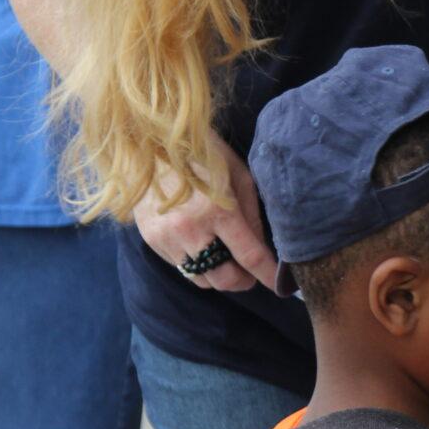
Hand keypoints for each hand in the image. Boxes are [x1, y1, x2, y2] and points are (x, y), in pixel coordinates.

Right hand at [132, 133, 279, 292]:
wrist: (148, 143)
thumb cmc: (202, 154)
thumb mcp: (238, 176)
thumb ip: (252, 215)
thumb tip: (263, 248)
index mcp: (218, 211)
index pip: (250, 256)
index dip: (267, 275)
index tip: (280, 285)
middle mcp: (190, 229)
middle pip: (224, 278)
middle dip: (243, 281)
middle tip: (251, 273)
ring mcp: (167, 237)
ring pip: (201, 279)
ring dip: (219, 275)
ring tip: (227, 260)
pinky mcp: (151, 240)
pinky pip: (181, 267)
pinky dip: (197, 264)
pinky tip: (202, 246)